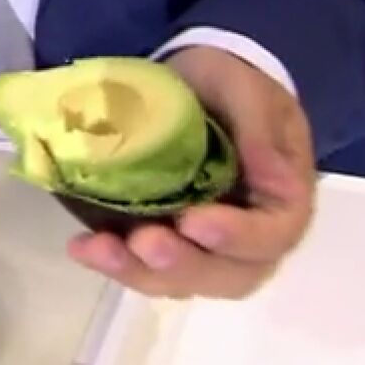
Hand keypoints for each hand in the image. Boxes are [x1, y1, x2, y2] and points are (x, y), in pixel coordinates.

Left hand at [68, 45, 316, 298]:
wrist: (191, 83)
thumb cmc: (227, 85)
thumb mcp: (244, 88)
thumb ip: (258, 127)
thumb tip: (271, 177)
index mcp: (281, 202)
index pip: (272, 236)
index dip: (237, 238)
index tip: (194, 221)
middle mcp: (247, 237)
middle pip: (226, 275)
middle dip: (182, 265)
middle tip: (143, 243)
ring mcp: (202, 246)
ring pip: (180, 280)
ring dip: (138, 271)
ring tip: (97, 249)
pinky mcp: (163, 242)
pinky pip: (144, 268)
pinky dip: (114, 263)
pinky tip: (83, 247)